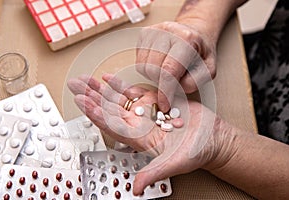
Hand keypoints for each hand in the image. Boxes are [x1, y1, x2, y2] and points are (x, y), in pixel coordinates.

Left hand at [67, 74, 233, 195]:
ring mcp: (146, 114)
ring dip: (102, 90)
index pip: (112, 126)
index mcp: (140, 139)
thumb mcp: (176, 163)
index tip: (83, 102)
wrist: (212, 139)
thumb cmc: (197, 153)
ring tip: (87, 79)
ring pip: (118, 100)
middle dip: (92, 98)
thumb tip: (136, 189)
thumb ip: (154, 173)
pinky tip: (109, 78)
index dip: (96, 115)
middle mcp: (139, 126)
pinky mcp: (156, 103)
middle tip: (76, 85)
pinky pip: (134, 93)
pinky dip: (121, 85)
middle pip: (110, 110)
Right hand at [136, 21, 216, 111]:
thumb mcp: (208, 70)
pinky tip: (159, 64)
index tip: (164, 105)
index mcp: (186, 39)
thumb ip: (195, 81)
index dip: (165, 92)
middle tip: (173, 80)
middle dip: (161, 82)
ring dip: (153, 76)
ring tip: (167, 71)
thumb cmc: (200, 53)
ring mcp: (153, 31)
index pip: (169, 71)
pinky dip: (148, 69)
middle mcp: (167, 31)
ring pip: (143, 66)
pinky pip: (139, 61)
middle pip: (153, 69)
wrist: (194, 33)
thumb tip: (174, 88)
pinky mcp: (144, 34)